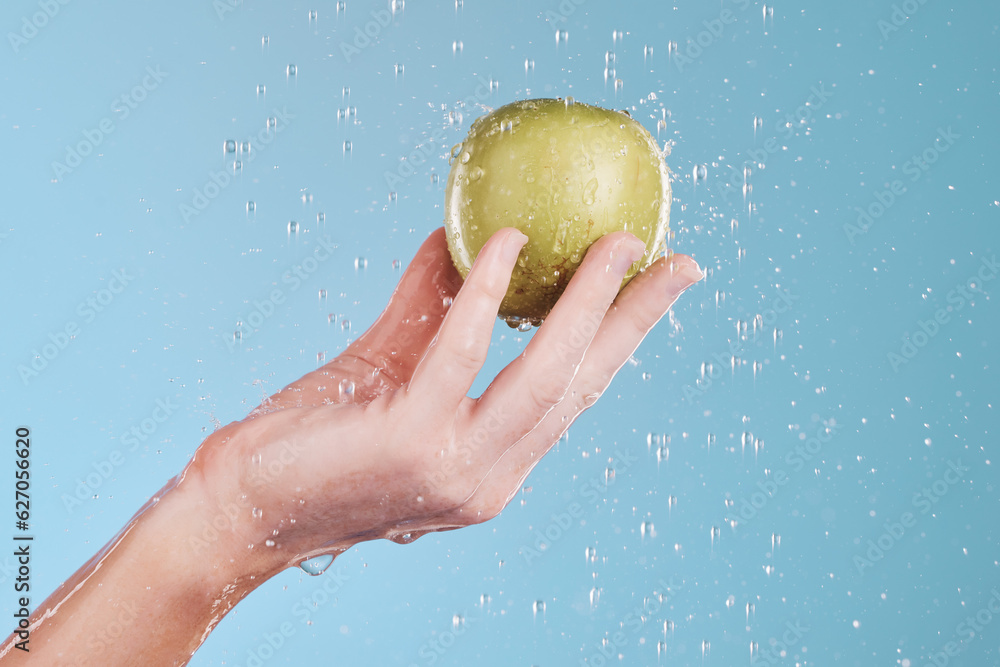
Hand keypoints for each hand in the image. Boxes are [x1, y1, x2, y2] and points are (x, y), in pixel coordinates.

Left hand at [186, 226, 701, 576]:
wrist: (245, 507)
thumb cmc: (318, 441)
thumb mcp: (390, 370)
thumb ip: (430, 310)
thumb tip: (458, 238)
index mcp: (493, 467)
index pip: (573, 397)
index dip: (622, 342)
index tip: (659, 289)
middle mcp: (489, 477)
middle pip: (582, 387)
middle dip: (634, 320)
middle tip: (674, 261)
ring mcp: (455, 467)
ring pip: (545, 375)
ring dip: (586, 302)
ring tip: (615, 244)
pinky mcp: (412, 442)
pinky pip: (462, 353)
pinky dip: (486, 292)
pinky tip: (504, 242)